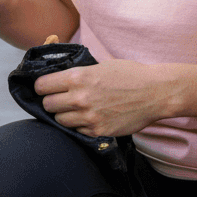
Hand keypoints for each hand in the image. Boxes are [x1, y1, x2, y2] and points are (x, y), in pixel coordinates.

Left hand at [34, 60, 170, 137]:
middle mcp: (80, 98)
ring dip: (64, 115)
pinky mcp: (98, 131)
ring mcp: (88, 117)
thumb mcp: (100, 65)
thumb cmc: (130, 74)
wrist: (155, 93)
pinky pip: (77, 130)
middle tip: (60, 99)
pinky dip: (79, 125)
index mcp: (77, 77)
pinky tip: (89, 117)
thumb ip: (78, 73)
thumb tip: (59, 77)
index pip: (42, 86)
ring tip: (75, 109)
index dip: (41, 87)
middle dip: (51, 101)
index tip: (45, 88)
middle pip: (47, 105)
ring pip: (59, 120)